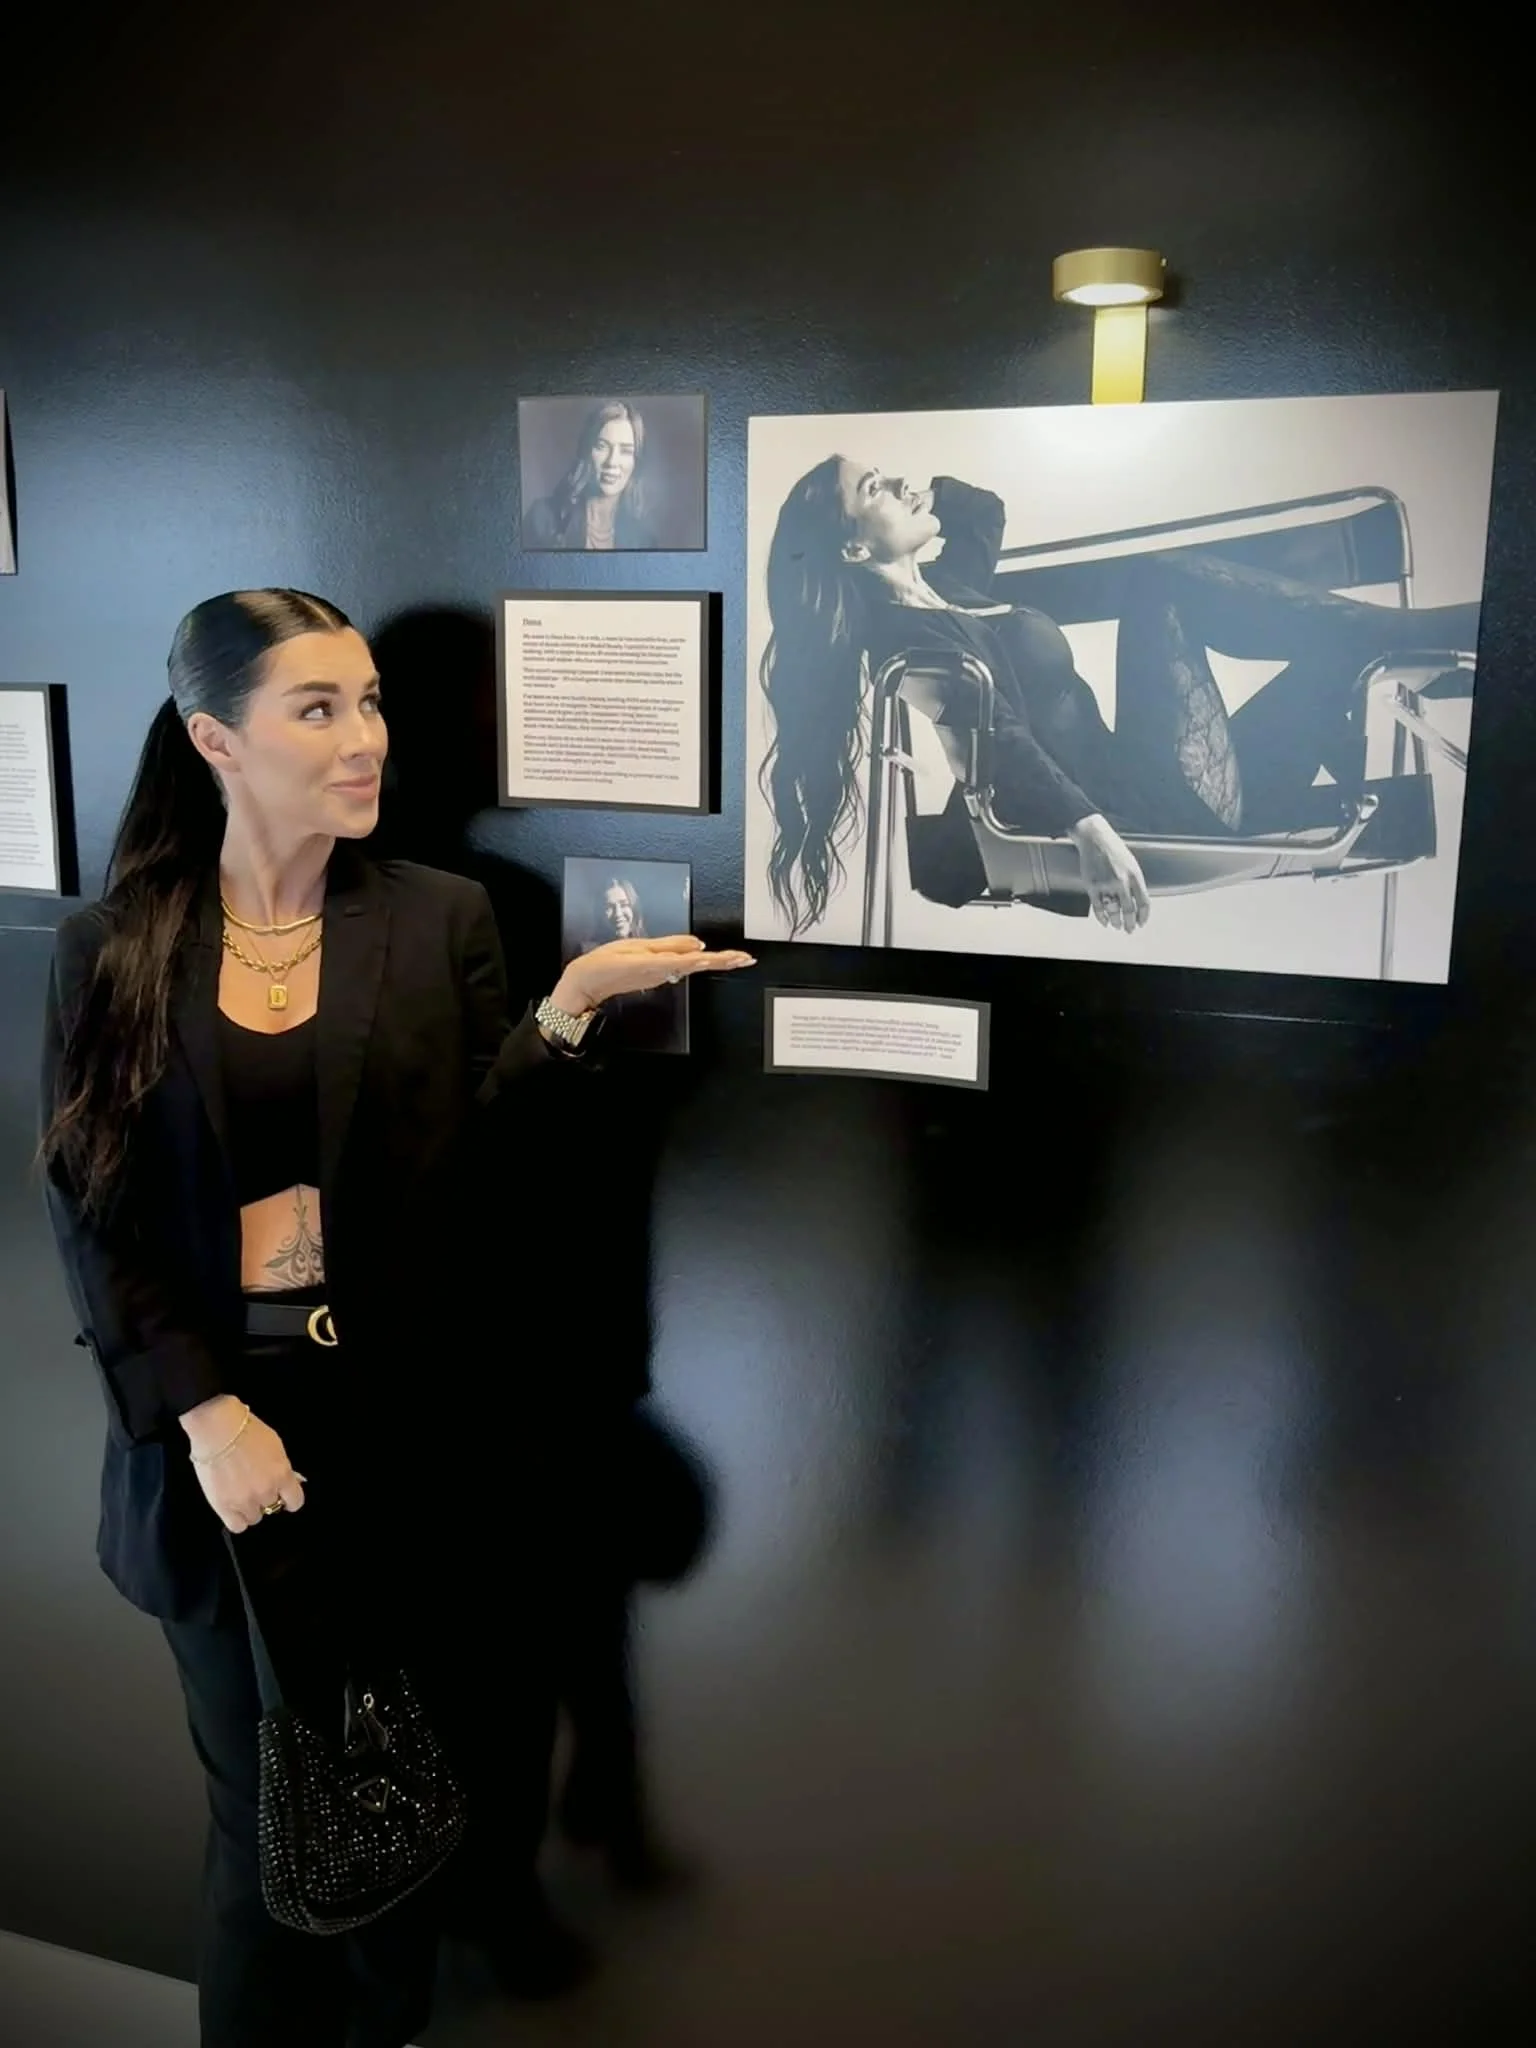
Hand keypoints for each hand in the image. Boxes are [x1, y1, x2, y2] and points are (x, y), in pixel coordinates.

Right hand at [181, 1395, 305, 1532]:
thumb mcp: (275, 1445)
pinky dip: (236, 1519)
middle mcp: (266, 1491)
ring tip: (240, 1493)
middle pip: (272, 1507)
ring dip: (250, 1508)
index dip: (289, 1499)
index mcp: (282, 1474)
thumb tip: (289, 1481)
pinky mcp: (223, 1506)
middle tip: (255, 1486)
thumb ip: (282, 1467)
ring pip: (254, 1518)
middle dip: (266, 1497)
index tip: (284, 1497)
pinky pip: (237, 1526)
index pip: (295, 1501)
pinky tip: (233, 1507)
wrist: (218, 1428)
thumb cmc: (246, 1430)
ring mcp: (244, 1500)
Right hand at [550, 934, 754, 1013]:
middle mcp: (666, 972)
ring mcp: (661, 975)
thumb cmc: (606, 963)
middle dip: (725, 962)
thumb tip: (699, 944)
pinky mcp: (655, 975)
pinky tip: (705, 957)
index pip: (699, 960)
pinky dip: (697, 963)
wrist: (586, 982)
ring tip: (735, 958)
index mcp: (662, 964)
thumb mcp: (638, 948)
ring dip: (714, 962)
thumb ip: (670, 945)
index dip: (721, 959)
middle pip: (700, 964)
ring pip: (693, 966)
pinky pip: (680, 968)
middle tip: (747, 959)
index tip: (740, 958)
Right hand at [1069, 814, 1150, 932]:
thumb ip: (1135, 882)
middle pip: (1129, 910)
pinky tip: (1105, 922)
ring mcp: (1106, 884)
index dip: (1143, 916)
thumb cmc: (1114, 850)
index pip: (1143, 902)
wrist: (1094, 839)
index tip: (1142, 923)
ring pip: (1113, 911)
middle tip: (1130, 930)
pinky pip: (1098, 907)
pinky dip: (1102, 917)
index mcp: (1135, 875)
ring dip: (1116, 922)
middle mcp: (1122, 881)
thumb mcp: (1131, 863)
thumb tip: (1137, 901)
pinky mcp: (1092, 886)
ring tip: (1117, 926)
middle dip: (1130, 923)